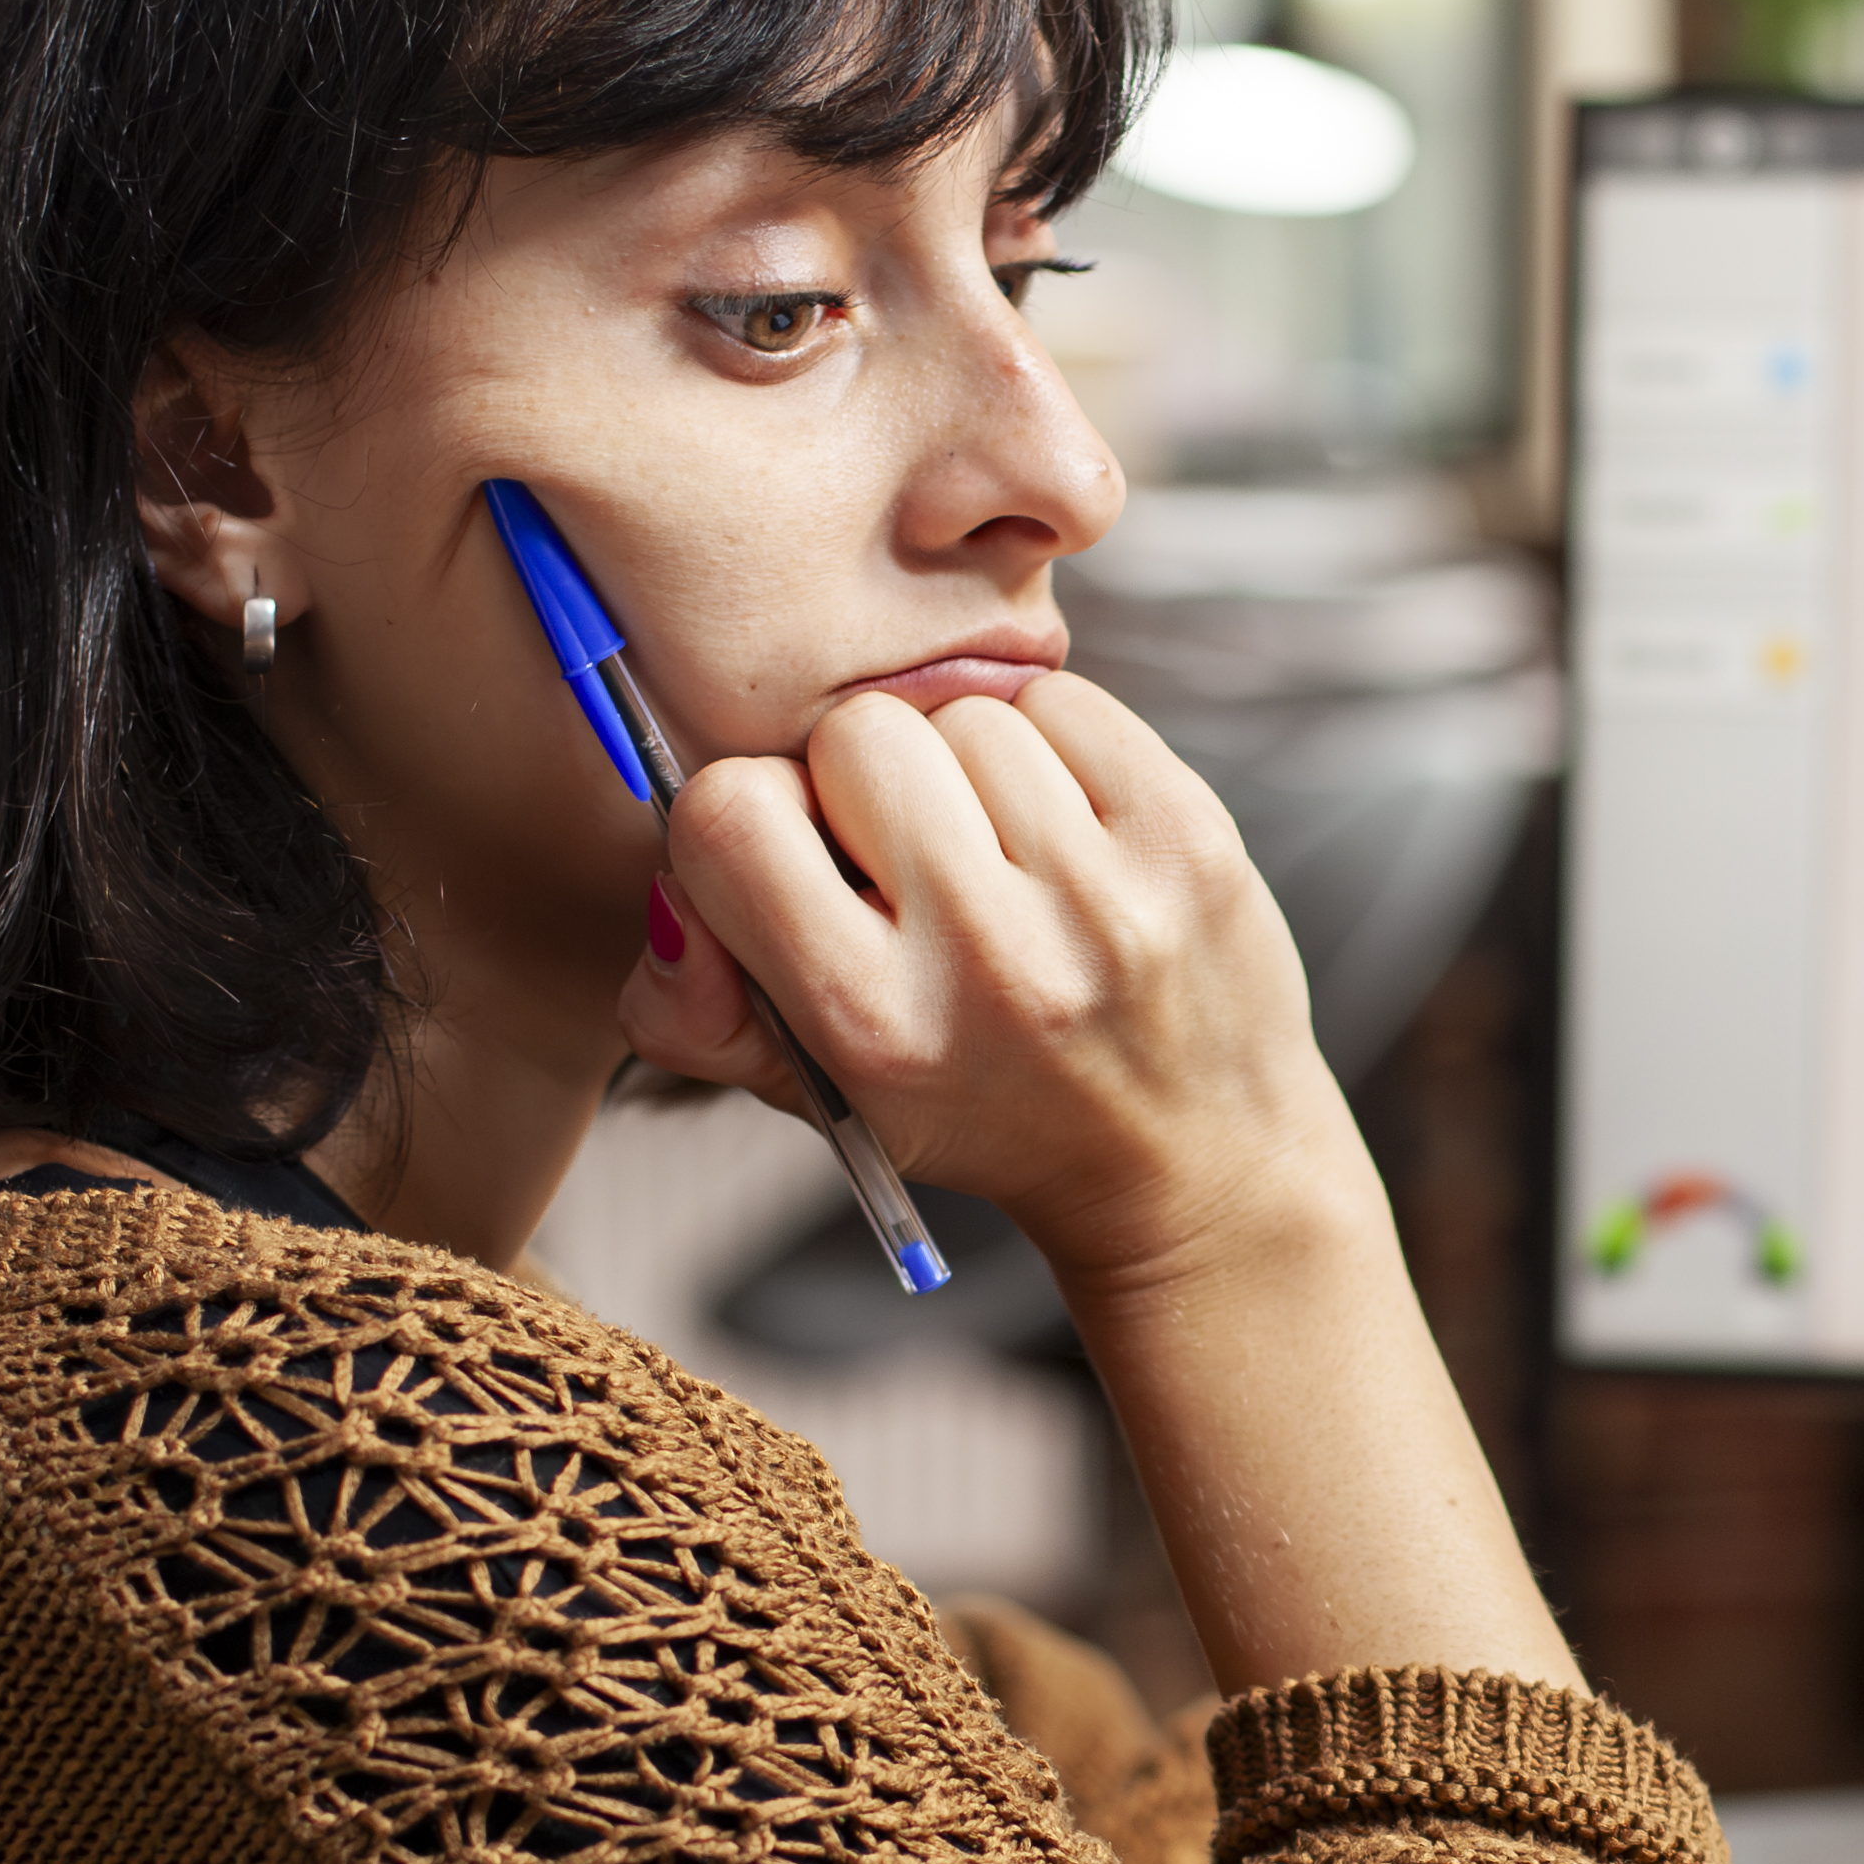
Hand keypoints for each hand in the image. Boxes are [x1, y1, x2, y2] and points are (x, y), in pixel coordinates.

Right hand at [609, 672, 1365, 1289]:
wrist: (1192, 1163)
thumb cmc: (987, 1106)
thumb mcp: (821, 1090)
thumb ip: (692, 1005)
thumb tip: (670, 895)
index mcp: (874, 1024)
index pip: (730, 814)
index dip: (752, 818)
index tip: (804, 862)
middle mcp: (988, 958)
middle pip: (856, 733)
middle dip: (866, 782)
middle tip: (915, 860)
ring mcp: (1101, 895)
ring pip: (966, 711)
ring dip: (968, 766)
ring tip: (1003, 856)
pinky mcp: (1188, 838)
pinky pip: (1065, 700)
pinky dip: (1054, 744)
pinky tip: (1069, 828)